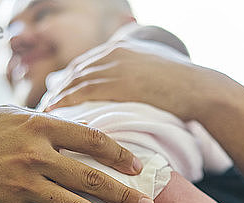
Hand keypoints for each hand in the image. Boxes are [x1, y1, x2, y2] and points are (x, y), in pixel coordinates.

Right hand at [0, 105, 153, 202]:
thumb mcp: (10, 116)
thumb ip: (46, 119)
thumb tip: (82, 122)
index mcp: (38, 126)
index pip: (91, 138)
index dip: (120, 154)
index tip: (139, 167)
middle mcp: (34, 155)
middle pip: (91, 178)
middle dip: (125, 195)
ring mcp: (25, 185)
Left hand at [44, 47, 218, 120]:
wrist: (199, 90)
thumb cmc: (183, 89)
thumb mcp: (154, 74)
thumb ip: (135, 78)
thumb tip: (130, 93)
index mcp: (121, 49)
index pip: (87, 63)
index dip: (71, 79)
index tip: (59, 93)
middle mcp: (113, 53)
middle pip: (75, 70)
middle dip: (59, 87)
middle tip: (46, 105)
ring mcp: (113, 66)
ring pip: (74, 80)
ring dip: (57, 96)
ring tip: (44, 112)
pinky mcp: (115, 82)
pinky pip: (81, 91)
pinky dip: (65, 101)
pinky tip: (54, 112)